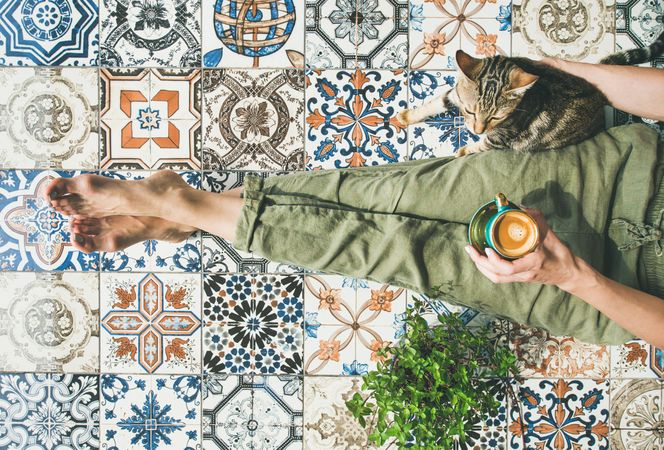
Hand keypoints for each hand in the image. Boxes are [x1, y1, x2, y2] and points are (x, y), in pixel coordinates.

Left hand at [464, 208, 591, 290]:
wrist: (568, 272)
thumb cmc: (560, 253)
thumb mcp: (549, 234)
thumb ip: (535, 219)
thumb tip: (519, 207)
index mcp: (532, 264)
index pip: (509, 269)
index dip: (495, 261)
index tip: (486, 249)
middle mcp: (525, 273)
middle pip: (497, 275)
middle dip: (480, 262)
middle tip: (469, 248)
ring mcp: (521, 278)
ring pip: (496, 278)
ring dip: (481, 266)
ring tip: (472, 252)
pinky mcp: (519, 278)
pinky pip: (499, 277)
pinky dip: (487, 269)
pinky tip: (481, 259)